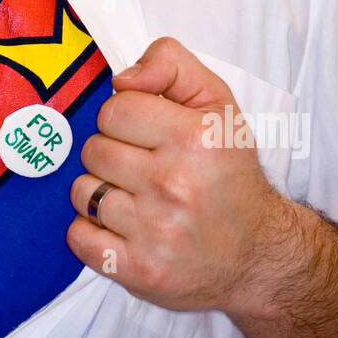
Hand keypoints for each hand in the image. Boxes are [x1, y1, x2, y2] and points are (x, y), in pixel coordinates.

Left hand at [67, 37, 288, 312]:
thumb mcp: (217, 104)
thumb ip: (171, 65)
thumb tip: (122, 77)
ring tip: (134, 198)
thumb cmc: (231, 176)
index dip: (125, 118)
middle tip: (142, 168)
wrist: (258, 255)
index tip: (146, 134)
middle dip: (112, 154)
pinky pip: (78, 237)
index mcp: (195, 138)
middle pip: (94, 149)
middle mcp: (175, 184)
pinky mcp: (139, 271)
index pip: (114, 109)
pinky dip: (92, 232)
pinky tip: (122, 228)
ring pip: (82, 192)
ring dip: (101, 193)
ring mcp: (155, 232)